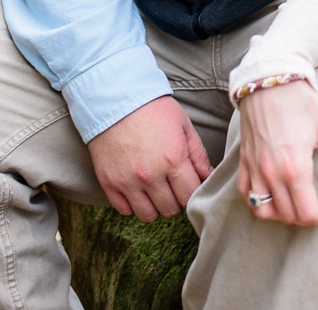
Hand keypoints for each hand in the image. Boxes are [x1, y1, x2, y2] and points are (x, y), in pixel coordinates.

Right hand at [87, 95, 212, 221]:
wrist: (116, 103)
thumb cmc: (155, 111)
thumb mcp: (184, 127)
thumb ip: (198, 155)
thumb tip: (208, 176)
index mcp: (173, 160)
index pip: (189, 195)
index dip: (193, 194)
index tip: (191, 188)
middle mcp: (150, 176)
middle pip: (170, 209)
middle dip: (177, 202)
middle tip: (175, 191)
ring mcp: (127, 182)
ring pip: (147, 215)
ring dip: (156, 208)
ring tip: (158, 194)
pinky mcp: (108, 184)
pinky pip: (124, 210)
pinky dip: (133, 206)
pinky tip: (139, 193)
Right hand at [234, 79, 317, 227]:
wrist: (270, 84)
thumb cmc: (301, 104)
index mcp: (295, 168)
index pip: (305, 211)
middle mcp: (271, 174)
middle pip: (286, 215)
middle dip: (305, 219)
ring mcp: (254, 170)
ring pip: (262, 210)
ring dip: (280, 215)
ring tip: (295, 207)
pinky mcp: (244, 163)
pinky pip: (246, 195)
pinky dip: (258, 203)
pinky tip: (272, 197)